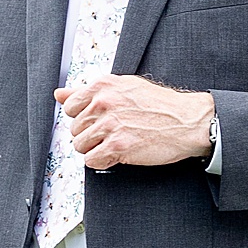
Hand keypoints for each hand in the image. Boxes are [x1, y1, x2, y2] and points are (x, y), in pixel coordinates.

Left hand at [58, 76, 215, 169]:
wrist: (187, 122)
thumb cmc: (160, 105)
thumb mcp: (124, 87)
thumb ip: (87, 91)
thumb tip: (59, 94)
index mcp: (103, 86)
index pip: (70, 107)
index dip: (83, 117)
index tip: (98, 120)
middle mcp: (104, 103)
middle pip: (74, 128)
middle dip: (90, 134)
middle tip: (112, 133)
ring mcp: (110, 125)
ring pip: (80, 145)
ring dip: (95, 149)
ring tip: (115, 143)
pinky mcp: (118, 147)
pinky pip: (92, 160)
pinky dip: (102, 161)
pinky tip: (117, 154)